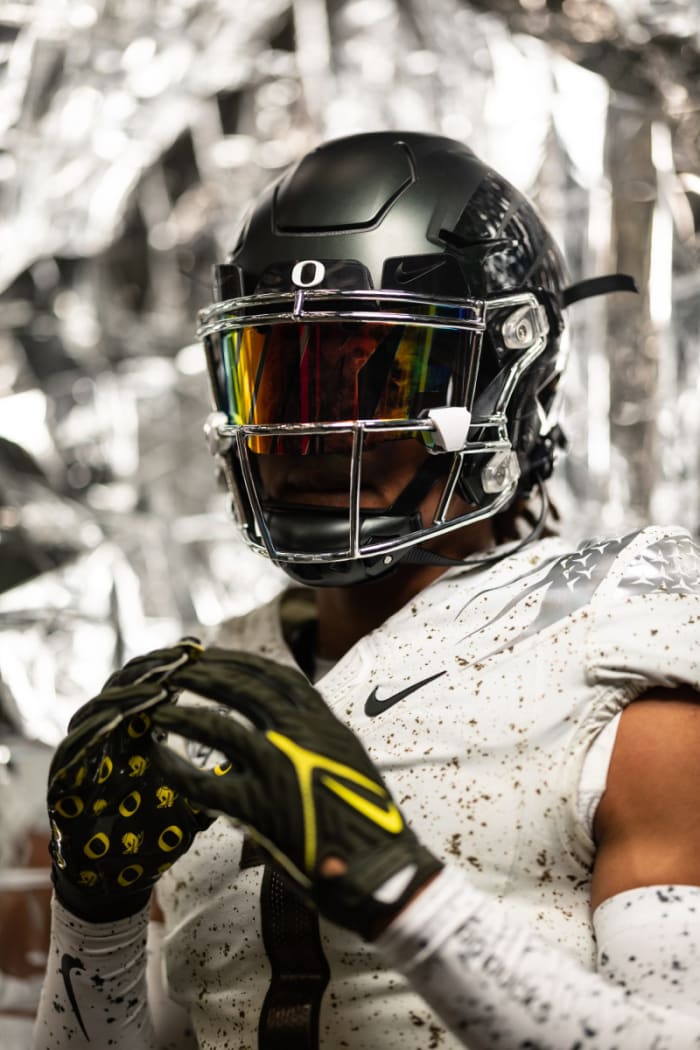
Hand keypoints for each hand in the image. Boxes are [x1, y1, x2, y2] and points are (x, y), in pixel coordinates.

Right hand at [47, 639, 211, 920]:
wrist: (113, 880)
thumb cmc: (152, 834)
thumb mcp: (194, 801)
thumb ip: (216, 777)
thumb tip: (259, 758)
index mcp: (139, 731)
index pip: (153, 682)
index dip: (172, 663)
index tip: (200, 647)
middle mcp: (108, 733)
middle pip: (126, 684)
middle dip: (154, 667)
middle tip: (181, 655)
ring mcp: (83, 752)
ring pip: (101, 708)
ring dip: (130, 694)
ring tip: (159, 685)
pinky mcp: (62, 778)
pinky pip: (74, 745)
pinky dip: (96, 729)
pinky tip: (119, 719)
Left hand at [150, 648, 442, 938]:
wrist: (381, 867)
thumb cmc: (367, 819)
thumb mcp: (347, 759)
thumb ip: (315, 736)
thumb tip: (283, 726)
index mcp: (323, 721)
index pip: (274, 674)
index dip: (238, 661)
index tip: (212, 655)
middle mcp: (299, 734)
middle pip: (241, 687)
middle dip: (203, 673)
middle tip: (174, 668)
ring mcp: (277, 767)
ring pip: (216, 726)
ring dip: (181, 714)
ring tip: (155, 707)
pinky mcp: (259, 808)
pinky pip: (203, 783)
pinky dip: (175, 768)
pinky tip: (157, 760)